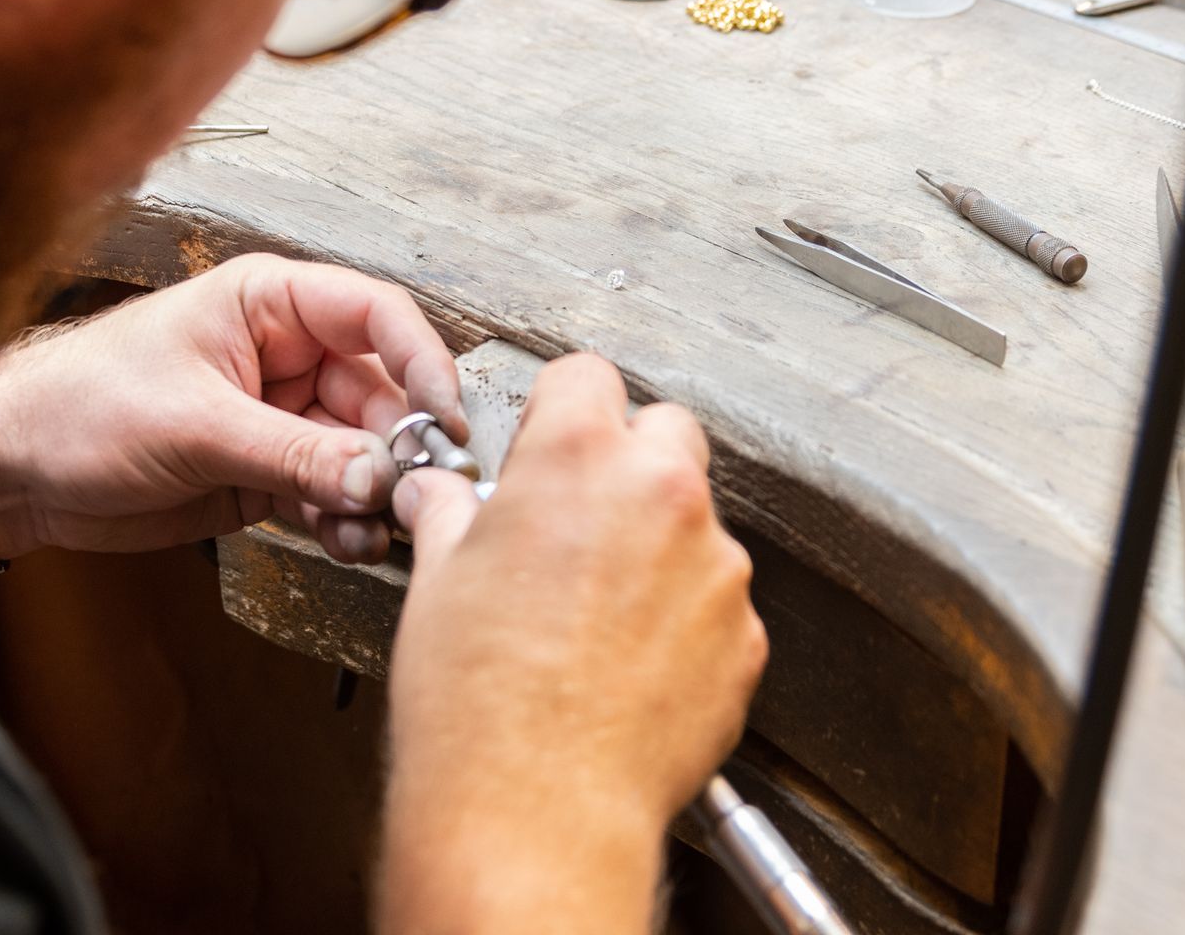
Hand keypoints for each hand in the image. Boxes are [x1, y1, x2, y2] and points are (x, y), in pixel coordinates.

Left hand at [0, 254, 465, 562]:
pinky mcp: (264, 472)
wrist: (8, 471)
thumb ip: (295, 453)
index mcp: (269, 304)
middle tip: (411, 496)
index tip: (445, 419)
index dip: (421, 362)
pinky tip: (345, 543)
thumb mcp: (194, 425)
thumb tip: (378, 476)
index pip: (376, 315)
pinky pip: (328, 494)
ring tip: (371, 530)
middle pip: (380, 392)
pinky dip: (344, 521)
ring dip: (374, 494)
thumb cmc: (76, 406)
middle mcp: (285, 355)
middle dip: (400, 446)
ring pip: (360, 451)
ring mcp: (277, 416)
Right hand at [378, 355, 766, 933]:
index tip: (545, 440)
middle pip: (664, 432)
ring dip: (657, 545)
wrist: (533, 809)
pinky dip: (682, 618)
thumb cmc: (479, 702)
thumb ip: (450, 512)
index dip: (559, 408)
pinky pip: (717, 602)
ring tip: (593, 611)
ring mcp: (715, 567)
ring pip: (696, 521)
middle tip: (576, 517)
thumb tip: (440, 496)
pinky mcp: (745, 637)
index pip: (586, 376)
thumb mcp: (438, 578)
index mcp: (577, 458)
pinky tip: (625, 660)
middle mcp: (660, 495)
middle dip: (625, 462)